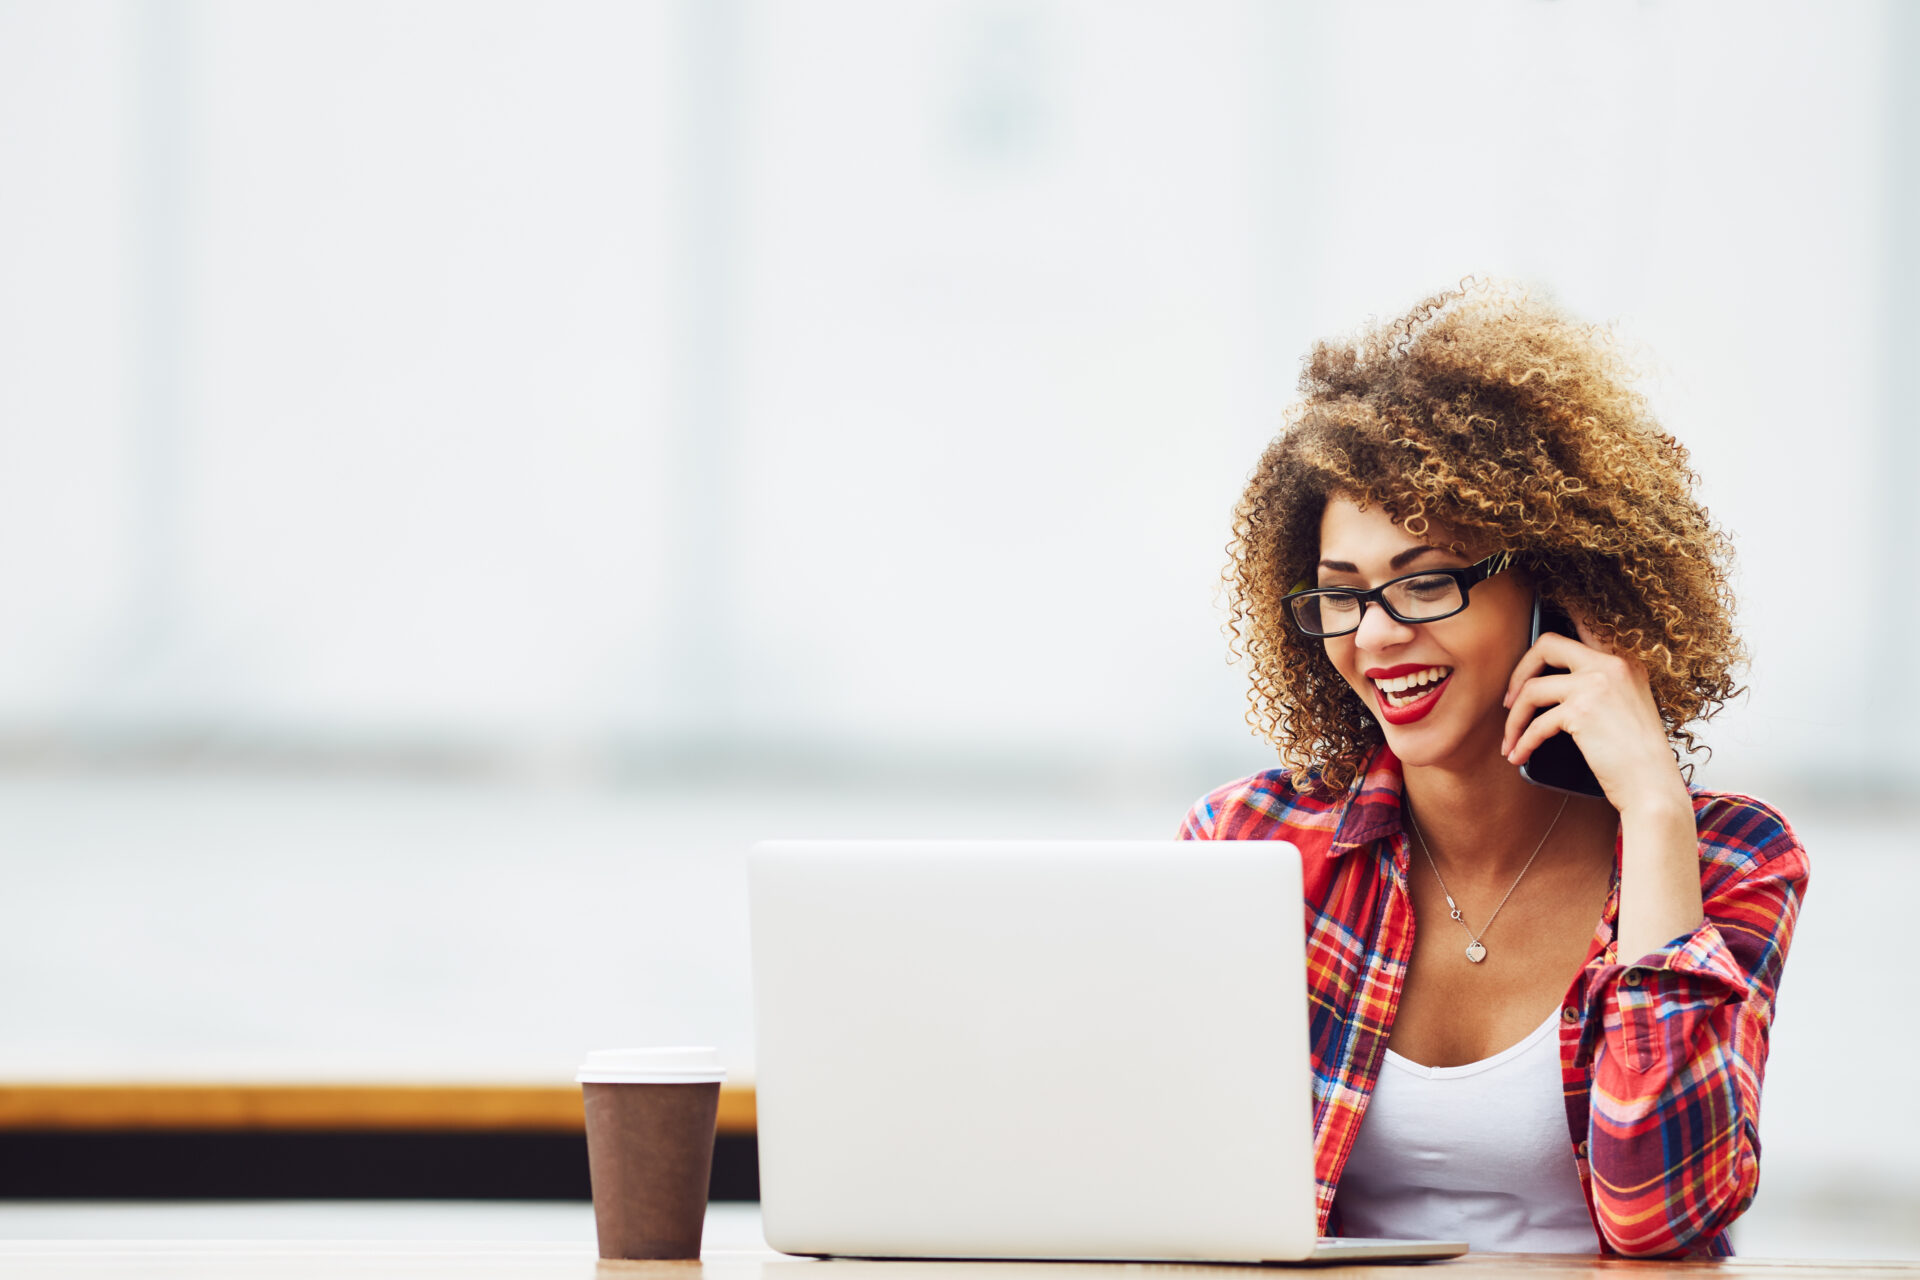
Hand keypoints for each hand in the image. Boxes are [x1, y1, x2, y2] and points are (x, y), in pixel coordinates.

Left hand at [1499, 607, 1690, 817]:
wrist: (1653, 788)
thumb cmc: (1637, 756)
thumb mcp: (1626, 705)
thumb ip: (1599, 683)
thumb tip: (1552, 680)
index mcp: (1625, 660)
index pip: (1588, 620)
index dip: (1564, 606)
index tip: (1547, 599)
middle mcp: (1612, 664)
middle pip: (1547, 644)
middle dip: (1519, 672)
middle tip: (1509, 700)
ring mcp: (1596, 685)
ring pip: (1532, 689)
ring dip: (1514, 719)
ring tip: (1511, 741)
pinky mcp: (1581, 711)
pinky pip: (1535, 722)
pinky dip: (1522, 741)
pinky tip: (1519, 756)